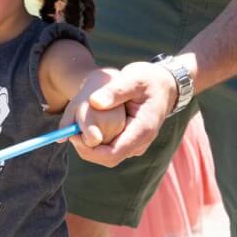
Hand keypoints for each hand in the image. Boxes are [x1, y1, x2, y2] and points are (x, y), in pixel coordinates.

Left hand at [62, 61, 179, 167]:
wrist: (165, 84)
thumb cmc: (149, 79)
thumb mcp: (133, 78)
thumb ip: (115, 90)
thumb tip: (93, 103)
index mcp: (143, 130)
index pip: (113, 154)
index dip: (90, 150)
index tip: (73, 135)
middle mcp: (140, 142)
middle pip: (108, 158)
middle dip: (86, 148)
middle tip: (71, 130)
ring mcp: (136, 143)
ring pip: (107, 155)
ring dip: (90, 145)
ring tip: (78, 125)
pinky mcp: (130, 140)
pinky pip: (110, 147)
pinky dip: (97, 140)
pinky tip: (89, 125)